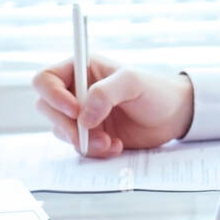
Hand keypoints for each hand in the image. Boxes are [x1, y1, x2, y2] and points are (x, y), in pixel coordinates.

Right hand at [31, 55, 194, 157]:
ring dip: (82, 141)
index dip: (53, 95)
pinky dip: (94, 151)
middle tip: (87, 135)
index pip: (46, 79)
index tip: (74, 110)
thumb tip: (83, 115)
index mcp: (82, 68)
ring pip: (61, 130)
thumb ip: (106, 92)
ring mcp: (82, 115)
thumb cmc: (155, 90)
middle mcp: (76, 91)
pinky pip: (78, 146)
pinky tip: (115, 146)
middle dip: (66, 125)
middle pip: (47, 107)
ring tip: (110, 142)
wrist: (174, 117)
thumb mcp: (132, 82)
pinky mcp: (91, 135)